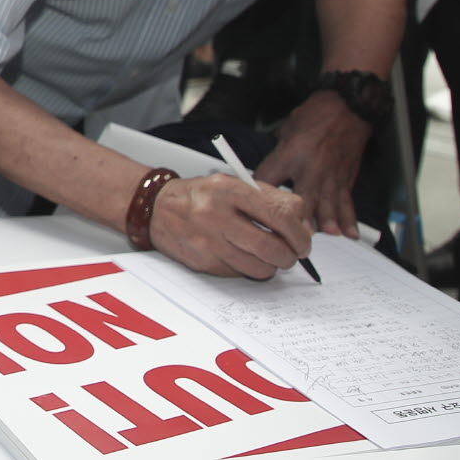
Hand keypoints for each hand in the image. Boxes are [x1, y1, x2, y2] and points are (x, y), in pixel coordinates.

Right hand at [148, 172, 311, 278]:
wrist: (156, 207)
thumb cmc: (202, 196)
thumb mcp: (236, 184)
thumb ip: (273, 200)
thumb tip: (303, 228)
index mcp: (230, 190)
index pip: (280, 215)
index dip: (300, 234)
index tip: (304, 242)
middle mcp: (217, 215)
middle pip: (272, 248)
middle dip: (289, 256)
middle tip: (290, 254)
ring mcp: (207, 241)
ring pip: (259, 268)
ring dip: (270, 266)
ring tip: (265, 256)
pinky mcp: (202, 262)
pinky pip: (239, 274)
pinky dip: (246, 269)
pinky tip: (240, 256)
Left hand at [256, 91, 367, 236]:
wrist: (349, 107)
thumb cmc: (317, 114)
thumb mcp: (287, 129)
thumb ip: (278, 152)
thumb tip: (267, 170)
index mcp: (290, 154)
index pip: (268, 178)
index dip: (256, 193)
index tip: (247, 207)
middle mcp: (311, 168)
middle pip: (300, 200)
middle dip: (293, 220)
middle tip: (288, 238)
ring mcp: (331, 176)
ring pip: (326, 206)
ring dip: (322, 224)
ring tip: (318, 238)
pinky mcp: (347, 179)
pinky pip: (347, 203)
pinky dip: (349, 219)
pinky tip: (348, 234)